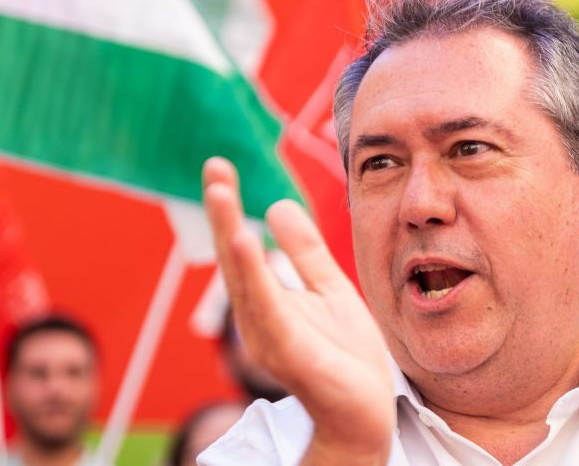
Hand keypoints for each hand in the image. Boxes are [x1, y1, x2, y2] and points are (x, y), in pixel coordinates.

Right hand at [203, 157, 393, 462]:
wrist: (365, 414)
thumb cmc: (345, 356)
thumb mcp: (328, 288)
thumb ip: (305, 251)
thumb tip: (276, 204)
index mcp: (268, 300)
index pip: (242, 245)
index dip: (228, 207)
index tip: (219, 165)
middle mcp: (260, 318)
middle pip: (235, 258)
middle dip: (222, 213)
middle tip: (214, 168)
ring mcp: (271, 337)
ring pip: (246, 281)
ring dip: (232, 238)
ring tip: (221, 195)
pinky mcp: (291, 354)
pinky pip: (270, 310)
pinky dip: (255, 277)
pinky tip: (247, 243)